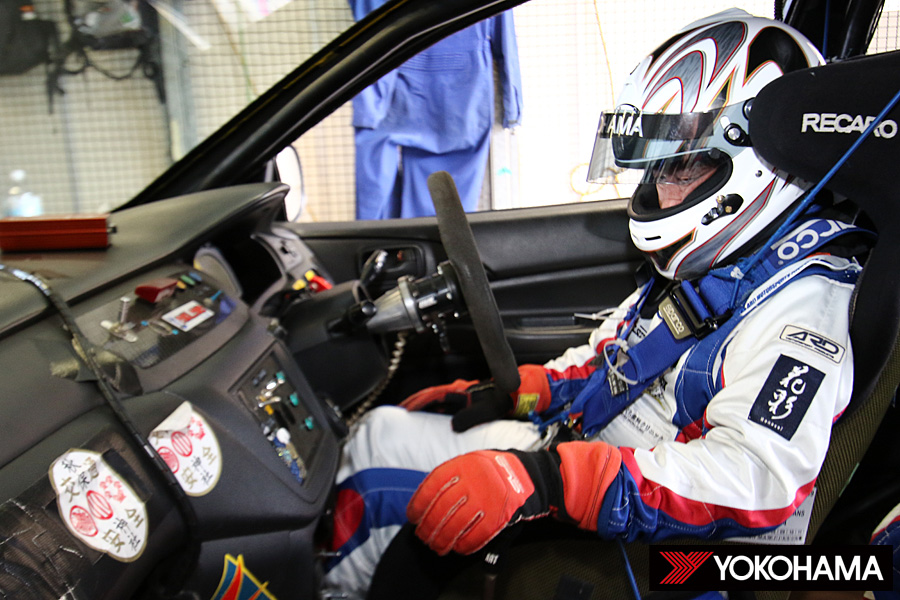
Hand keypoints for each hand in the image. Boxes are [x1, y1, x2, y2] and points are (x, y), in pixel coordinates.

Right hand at [399, 365, 551, 431]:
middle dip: (416, 405)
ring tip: (411, 419)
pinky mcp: (471, 408)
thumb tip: (453, 426)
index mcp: (465, 392)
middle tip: (400, 415)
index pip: (436, 394)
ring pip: (439, 403)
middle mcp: (463, 395)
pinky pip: (448, 410)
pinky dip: (436, 414)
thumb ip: (474, 416)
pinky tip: (432, 423)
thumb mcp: (493, 408)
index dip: (419, 401)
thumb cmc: (514, 399)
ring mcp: (466, 401)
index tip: (405, 409)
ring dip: (425, 409)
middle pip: (433, 398)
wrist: (530, 397)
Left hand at [406, 442, 620, 555]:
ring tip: (437, 546)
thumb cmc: (498, 471)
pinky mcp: (498, 517)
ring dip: (442, 540)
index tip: (413, 516)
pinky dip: (463, 545)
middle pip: (440, 509)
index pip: (431, 486)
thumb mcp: (473, 462)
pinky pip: (475, 536)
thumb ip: (451, 478)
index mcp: (463, 464)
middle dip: (428, 527)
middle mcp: (473, 480)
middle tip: (423, 536)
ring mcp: (486, 499)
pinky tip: (457, 549)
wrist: (533, 477)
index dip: (418, 504)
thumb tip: (424, 501)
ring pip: (454, 525)